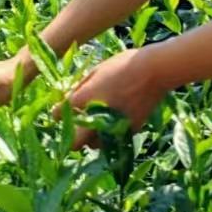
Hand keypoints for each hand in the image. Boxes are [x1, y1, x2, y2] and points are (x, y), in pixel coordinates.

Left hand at [53, 47, 167, 149]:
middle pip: (74, 143)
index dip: (57, 113)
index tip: (59, 111)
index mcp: (86, 98)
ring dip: (90, 138)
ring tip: (95, 125)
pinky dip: (108, 136)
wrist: (155, 71)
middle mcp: (97, 117)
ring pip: (94, 146)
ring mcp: (114, 127)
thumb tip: (69, 97)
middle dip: (70, 137)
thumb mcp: (97, 69)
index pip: (59, 114)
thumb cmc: (123, 65)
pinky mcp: (129, 131)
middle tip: (74, 126)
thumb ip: (81, 86)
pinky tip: (111, 123)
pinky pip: (112, 141)